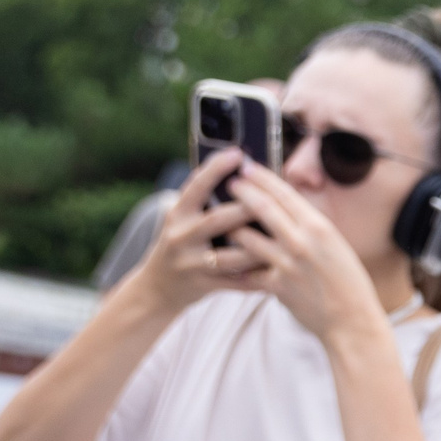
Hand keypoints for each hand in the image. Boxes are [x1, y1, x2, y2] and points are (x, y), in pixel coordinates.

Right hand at [128, 151, 268, 317]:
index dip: (215, 169)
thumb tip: (244, 174)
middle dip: (245, 209)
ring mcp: (191, 263)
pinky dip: (258, 277)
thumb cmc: (181, 243)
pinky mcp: (204, 285)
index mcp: (177, 214)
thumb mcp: (183, 219)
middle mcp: (181, 236)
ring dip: (259, 248)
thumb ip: (205, 202)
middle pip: (217, 220)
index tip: (237, 153)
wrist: (157, 287)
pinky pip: (237, 282)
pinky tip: (279, 269)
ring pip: (231, 256)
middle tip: (271, 198)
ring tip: (284, 238)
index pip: (196, 187)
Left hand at [216, 159, 394, 342]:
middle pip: (262, 208)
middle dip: (242, 192)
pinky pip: (249, 270)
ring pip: (247, 237)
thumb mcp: (336, 245)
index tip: (247, 168)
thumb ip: (311, 227)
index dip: (262, 178)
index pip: (284, 194)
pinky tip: (229, 259)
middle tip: (229, 184)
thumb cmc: (349, 281)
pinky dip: (239, 264)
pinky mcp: (277, 286)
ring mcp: (287, 264)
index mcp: (319, 227)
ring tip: (222, 221)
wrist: (352, 320)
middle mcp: (301, 242)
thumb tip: (288, 209)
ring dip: (232, 227)